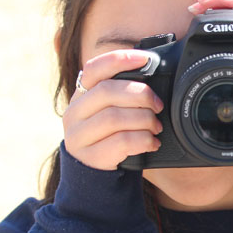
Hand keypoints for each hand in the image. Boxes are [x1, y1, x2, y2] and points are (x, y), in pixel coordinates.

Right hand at [62, 50, 164, 170]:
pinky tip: (152, 143)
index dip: (119, 60)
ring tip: (156, 127)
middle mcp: (74, 113)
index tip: (145, 59)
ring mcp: (79, 136)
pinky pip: (121, 142)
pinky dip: (143, 140)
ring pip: (114, 117)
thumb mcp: (109, 111)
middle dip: (140, 95)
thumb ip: (122, 94)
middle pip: (107, 92)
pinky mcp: (90, 156)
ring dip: (144, 120)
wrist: (94, 173)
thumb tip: (151, 73)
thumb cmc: (109, 136)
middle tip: (158, 105)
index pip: (94, 69)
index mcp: (81, 95)